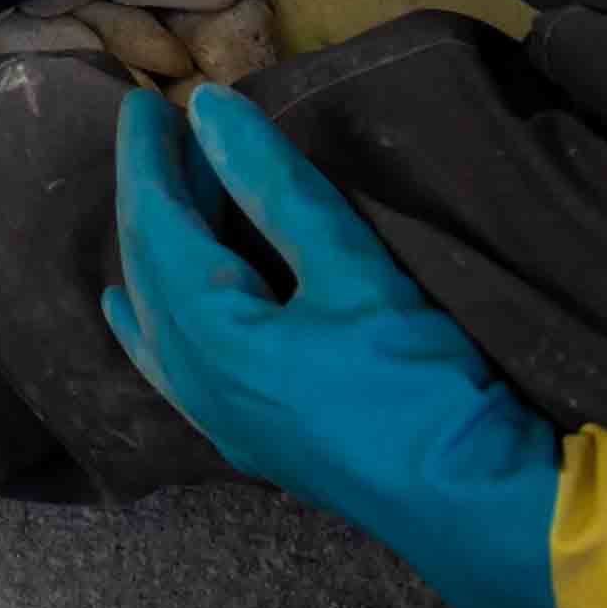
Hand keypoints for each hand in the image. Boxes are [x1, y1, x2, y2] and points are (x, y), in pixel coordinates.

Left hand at [102, 85, 567, 607]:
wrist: (474, 506)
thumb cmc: (416, 384)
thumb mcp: (352, 273)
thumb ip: (274, 189)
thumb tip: (208, 110)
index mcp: (210, 340)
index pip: (156, 230)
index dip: (147, 162)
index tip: (146, 101)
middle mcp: (197, 383)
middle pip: (148, 271)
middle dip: (147, 195)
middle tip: (150, 128)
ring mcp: (221, 420)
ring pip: (154, 318)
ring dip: (151, 251)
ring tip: (154, 195)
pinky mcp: (251, 439)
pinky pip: (169, 367)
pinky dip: (147, 322)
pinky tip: (132, 311)